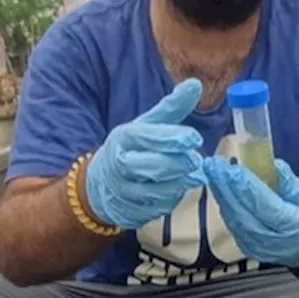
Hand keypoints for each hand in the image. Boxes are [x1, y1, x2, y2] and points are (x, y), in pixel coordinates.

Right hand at [84, 79, 205, 229]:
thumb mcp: (148, 124)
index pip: (147, 136)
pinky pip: (156, 209)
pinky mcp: (130, 213)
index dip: (172, 138)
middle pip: (151, 166)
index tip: (195, 138)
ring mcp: (123, 191)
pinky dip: (171, 200)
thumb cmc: (132, 147)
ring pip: (156, 191)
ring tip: (195, 175)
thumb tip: (196, 84)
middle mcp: (119, 165)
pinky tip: (179, 189)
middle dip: (178, 164)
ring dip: (179, 184)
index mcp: (123, 138)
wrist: (101, 183)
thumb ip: (172, 108)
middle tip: (197, 160)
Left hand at [202, 156, 298, 267]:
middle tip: (213, 165)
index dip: (247, 188)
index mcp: (295, 227)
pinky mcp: (248, 248)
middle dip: (226, 187)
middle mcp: (274, 242)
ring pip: (235, 220)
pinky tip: (219, 188)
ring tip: (213, 172)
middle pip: (244, 214)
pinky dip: (225, 205)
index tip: (232, 169)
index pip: (266, 207)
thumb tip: (272, 165)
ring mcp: (259, 248)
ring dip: (221, 194)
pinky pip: (233, 225)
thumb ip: (289, 182)